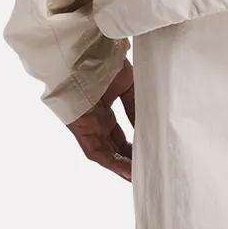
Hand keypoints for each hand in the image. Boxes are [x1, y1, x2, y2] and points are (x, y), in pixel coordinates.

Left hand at [69, 61, 136, 180]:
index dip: (134, 149)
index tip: (148, 158)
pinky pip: (96, 152)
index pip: (119, 137)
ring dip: (122, 167)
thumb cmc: (104, 61)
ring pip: (106, 154)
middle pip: (113, 148)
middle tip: (147, 173)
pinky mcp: (79, 127)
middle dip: (129, 162)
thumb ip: (136, 108)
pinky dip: (113, 163)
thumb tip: (148, 129)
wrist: (85, 50)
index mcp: (103, 110)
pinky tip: (128, 172)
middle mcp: (94, 121)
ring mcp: (86, 125)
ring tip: (141, 178)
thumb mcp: (128, 86)